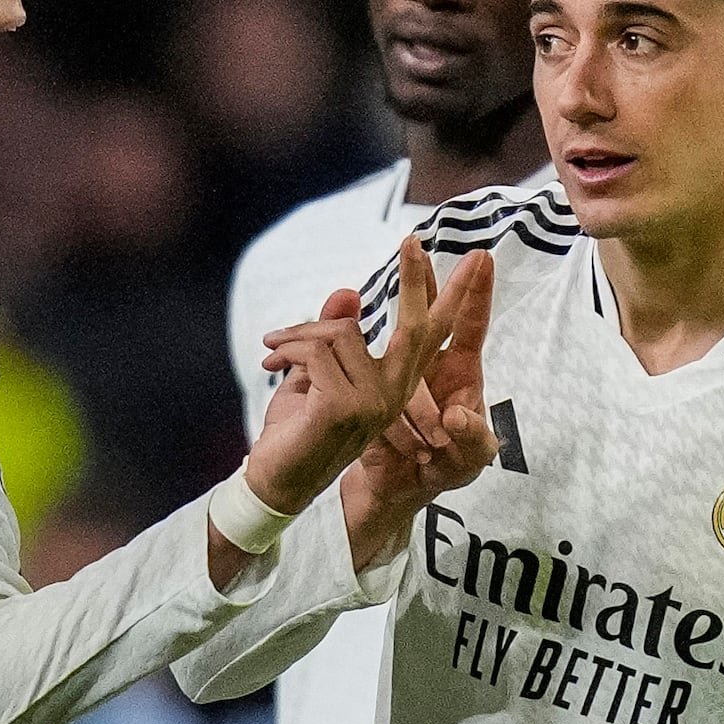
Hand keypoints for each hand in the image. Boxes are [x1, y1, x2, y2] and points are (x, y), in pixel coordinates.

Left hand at [245, 239, 496, 559]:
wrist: (273, 483)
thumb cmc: (295, 431)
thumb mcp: (314, 375)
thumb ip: (334, 337)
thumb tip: (347, 294)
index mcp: (394, 387)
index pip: (428, 336)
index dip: (440, 295)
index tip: (452, 255)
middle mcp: (394, 396)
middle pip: (417, 328)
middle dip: (418, 282)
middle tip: (414, 240)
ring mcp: (374, 404)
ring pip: (342, 334)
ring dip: (298, 335)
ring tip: (273, 349)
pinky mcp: (346, 408)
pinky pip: (317, 351)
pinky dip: (287, 349)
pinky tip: (271, 363)